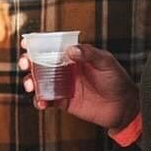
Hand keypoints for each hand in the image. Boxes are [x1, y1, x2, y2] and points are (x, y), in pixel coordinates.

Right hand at [19, 42, 139, 131]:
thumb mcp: (106, 63)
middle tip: (25, 63)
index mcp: (74, 56)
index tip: (27, 42)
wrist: (124, 107)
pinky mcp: (63, 102)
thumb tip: (70, 49)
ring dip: (30, 82)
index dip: (37, 44)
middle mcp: (65, 69)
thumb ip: (90, 54)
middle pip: (40, 63)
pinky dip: (40, 101)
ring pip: (39, 82)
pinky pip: (46, 100)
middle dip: (28, 62)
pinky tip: (41, 103)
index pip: (52, 47)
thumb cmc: (117, 80)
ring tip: (31, 85)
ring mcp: (62, 86)